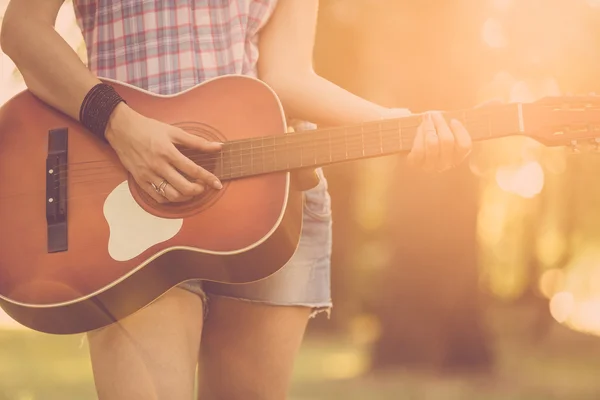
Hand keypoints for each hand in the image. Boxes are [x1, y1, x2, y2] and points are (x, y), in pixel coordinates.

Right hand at [105, 103, 222, 203]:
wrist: (121, 129)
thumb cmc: (149, 128)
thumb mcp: (174, 131)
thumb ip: (197, 142)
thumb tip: (218, 147)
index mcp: (168, 152)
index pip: (193, 170)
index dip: (208, 179)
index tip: (217, 184)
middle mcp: (158, 166)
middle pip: (183, 187)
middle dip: (198, 190)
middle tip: (203, 186)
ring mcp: (148, 175)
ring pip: (171, 195)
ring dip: (186, 197)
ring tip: (192, 191)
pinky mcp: (139, 181)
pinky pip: (157, 197)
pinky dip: (170, 199)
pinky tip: (176, 193)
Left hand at [407, 111, 471, 171]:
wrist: (414, 150)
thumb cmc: (435, 137)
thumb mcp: (448, 131)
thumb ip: (456, 123)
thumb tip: (479, 107)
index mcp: (458, 157)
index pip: (464, 145)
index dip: (460, 131)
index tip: (453, 120)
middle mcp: (446, 164)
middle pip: (447, 141)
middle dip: (440, 124)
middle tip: (435, 114)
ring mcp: (430, 166)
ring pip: (432, 143)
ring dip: (429, 127)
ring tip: (426, 118)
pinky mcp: (416, 164)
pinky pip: (419, 148)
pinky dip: (419, 135)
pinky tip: (420, 128)